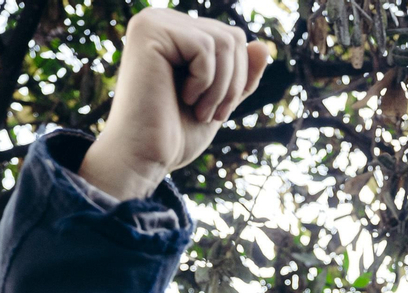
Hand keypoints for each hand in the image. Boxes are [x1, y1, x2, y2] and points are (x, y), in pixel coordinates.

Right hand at [79, 10, 270, 200]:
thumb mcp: (220, 101)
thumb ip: (241, 74)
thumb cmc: (174, 134)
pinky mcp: (148, 31)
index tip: (217, 111)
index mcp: (175, 33)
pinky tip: (184, 98)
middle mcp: (161, 20)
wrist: (143, 157)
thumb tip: (264, 46)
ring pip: (223, 41)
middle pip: (232, 36)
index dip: (238, 78)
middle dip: (233, 83)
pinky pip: (205, 46)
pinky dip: (205, 81)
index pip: (232, 38)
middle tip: (211, 115)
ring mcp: (153, 22)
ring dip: (220, 87)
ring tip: (199, 111)